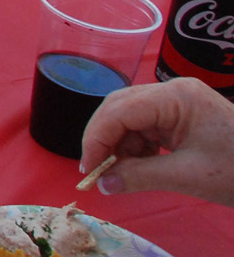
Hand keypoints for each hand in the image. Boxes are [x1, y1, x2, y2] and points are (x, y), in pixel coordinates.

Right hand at [80, 78, 233, 206]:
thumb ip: (139, 177)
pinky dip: (137, 147)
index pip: (120, 110)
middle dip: (105, 139)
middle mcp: (173, 91)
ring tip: (122, 173)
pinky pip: (146, 126)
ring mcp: (178, 102)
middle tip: (97, 171)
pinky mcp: (182, 116)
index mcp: (176, 97)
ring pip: (130, 117)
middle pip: (120, 107)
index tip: (88, 170)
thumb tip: (103, 185)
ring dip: (120, 145)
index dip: (97, 138)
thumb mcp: (187, 177)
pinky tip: (139, 166)